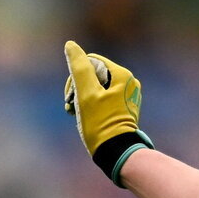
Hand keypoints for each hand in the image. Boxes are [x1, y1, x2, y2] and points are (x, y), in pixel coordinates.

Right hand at [63, 40, 152, 183]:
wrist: (116, 152)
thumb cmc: (100, 123)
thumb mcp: (86, 93)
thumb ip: (78, 67)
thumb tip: (70, 45)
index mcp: (122, 75)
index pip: (90, 62)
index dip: (75, 76)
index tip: (71, 95)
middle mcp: (128, 83)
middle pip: (93, 74)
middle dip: (77, 88)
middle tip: (70, 106)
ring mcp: (126, 96)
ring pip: (95, 87)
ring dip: (81, 98)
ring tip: (74, 113)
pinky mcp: (123, 108)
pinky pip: (102, 98)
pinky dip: (90, 105)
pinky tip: (84, 116)